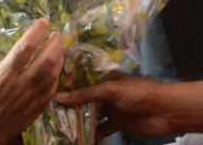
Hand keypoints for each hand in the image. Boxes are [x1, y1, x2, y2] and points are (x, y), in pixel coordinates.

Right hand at [0, 19, 63, 144]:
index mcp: (2, 76)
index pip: (25, 47)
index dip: (37, 31)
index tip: (44, 21)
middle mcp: (19, 87)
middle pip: (46, 61)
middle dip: (55, 44)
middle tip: (56, 33)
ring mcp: (28, 101)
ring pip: (52, 76)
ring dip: (59, 59)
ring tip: (59, 48)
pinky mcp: (33, 112)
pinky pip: (50, 92)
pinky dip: (55, 78)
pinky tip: (54, 70)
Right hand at [56, 75, 175, 140]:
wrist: (166, 111)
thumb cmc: (138, 93)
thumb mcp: (110, 90)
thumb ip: (85, 95)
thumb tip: (59, 98)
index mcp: (105, 79)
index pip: (82, 82)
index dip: (68, 87)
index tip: (49, 92)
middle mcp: (106, 93)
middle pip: (85, 99)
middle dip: (71, 106)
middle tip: (52, 112)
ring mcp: (111, 108)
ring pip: (91, 114)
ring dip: (79, 120)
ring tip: (61, 125)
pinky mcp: (118, 123)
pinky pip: (101, 129)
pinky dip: (92, 133)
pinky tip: (80, 137)